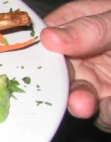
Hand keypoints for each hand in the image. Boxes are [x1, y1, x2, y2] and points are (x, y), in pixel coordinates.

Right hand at [40, 0, 110, 132]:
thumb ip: (90, 28)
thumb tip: (49, 37)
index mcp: (77, 26)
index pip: (46, 39)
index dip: (39, 54)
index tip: (38, 66)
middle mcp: (82, 58)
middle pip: (59, 77)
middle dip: (69, 90)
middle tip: (81, 102)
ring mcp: (98, 85)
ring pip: (82, 102)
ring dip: (89, 106)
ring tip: (98, 107)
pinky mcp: (110, 107)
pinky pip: (107, 115)